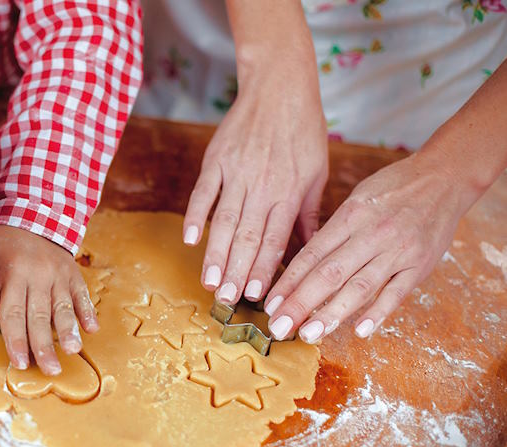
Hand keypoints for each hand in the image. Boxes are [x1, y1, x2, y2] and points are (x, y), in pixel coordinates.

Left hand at [0, 225, 98, 374]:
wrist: (32, 213)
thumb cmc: (1, 241)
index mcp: (14, 272)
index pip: (14, 312)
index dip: (16, 340)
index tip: (19, 363)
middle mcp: (39, 275)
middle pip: (40, 316)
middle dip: (44, 345)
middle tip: (50, 370)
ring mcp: (59, 274)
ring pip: (64, 307)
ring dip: (69, 331)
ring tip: (73, 351)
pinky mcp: (73, 273)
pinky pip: (82, 294)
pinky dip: (87, 311)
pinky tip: (92, 329)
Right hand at [182, 48, 328, 306]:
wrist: (279, 86)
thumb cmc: (303, 131)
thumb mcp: (316, 172)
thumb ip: (307, 214)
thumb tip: (310, 251)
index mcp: (289, 192)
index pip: (275, 239)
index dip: (265, 269)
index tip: (257, 296)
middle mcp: (262, 186)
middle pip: (247, 236)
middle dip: (237, 271)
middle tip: (227, 300)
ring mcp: (236, 172)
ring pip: (224, 221)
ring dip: (216, 254)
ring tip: (209, 281)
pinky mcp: (216, 159)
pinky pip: (203, 193)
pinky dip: (195, 216)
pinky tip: (190, 240)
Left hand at [264, 153, 472, 342]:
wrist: (444, 178)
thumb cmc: (393, 188)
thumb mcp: (356, 199)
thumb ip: (333, 231)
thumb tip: (302, 264)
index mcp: (349, 217)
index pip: (311, 255)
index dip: (289, 282)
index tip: (271, 304)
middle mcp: (370, 235)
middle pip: (329, 274)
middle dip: (301, 303)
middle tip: (279, 327)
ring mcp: (397, 251)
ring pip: (360, 287)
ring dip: (332, 314)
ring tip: (309, 334)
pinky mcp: (420, 265)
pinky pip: (397, 293)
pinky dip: (378, 312)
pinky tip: (360, 331)